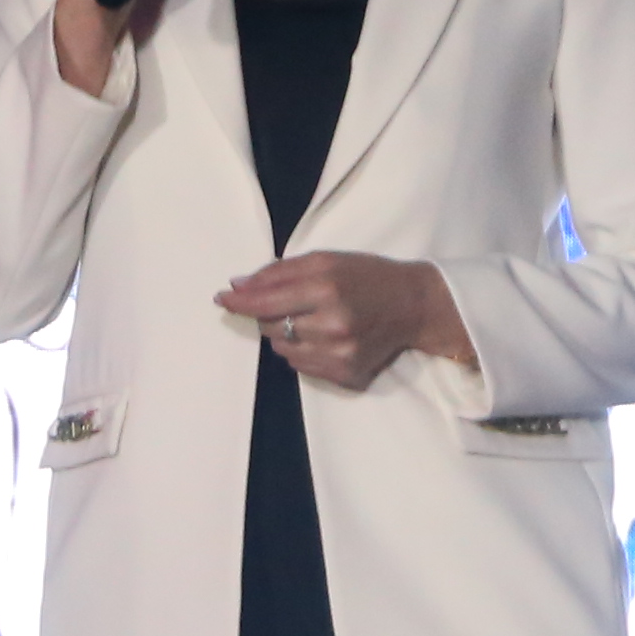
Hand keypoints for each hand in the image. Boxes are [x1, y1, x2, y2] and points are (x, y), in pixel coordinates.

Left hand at [216, 251, 469, 392]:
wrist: (412, 306)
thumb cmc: (366, 276)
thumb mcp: (325, 260)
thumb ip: (279, 272)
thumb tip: (237, 286)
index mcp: (327, 288)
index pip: (266, 301)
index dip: (240, 303)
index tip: (222, 299)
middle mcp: (332, 325)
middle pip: (270, 327)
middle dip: (269, 314)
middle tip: (290, 302)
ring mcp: (340, 354)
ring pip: (282, 349)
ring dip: (285, 334)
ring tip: (312, 320)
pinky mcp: (347, 374)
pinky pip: (300, 366)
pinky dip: (302, 351)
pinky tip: (323, 337)